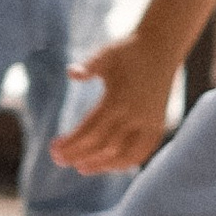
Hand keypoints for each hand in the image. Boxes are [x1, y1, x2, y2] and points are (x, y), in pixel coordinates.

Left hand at [52, 30, 179, 175]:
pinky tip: (109, 166)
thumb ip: (89, 65)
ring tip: (81, 168)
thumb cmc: (128, 50)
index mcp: (119, 101)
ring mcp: (149, 123)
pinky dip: (126, 163)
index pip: (91, 131)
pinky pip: (142, 152)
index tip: (54, 149)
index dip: (72, 144)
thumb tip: (72, 73)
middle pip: (103, 146)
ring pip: (125, 155)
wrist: (162, 46)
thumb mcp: (107, 54)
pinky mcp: (158, 125)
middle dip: (79, 156)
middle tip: (59, 161)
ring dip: (102, 165)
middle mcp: (135, 116)